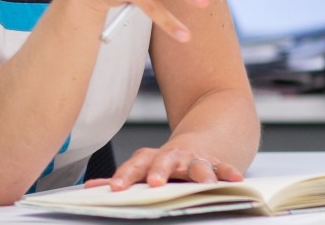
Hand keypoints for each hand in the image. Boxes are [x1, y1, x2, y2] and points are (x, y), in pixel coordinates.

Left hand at [85, 145, 243, 189]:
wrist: (204, 135)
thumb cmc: (168, 159)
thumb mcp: (147, 165)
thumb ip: (124, 178)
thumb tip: (88, 188)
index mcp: (152, 158)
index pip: (135, 164)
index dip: (125, 175)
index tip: (115, 188)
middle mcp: (173, 156)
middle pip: (164, 160)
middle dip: (159, 171)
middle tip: (155, 183)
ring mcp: (195, 158)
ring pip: (196, 164)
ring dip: (200, 173)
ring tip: (204, 184)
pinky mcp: (216, 162)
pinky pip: (224, 167)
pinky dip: (229, 173)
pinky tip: (237, 180)